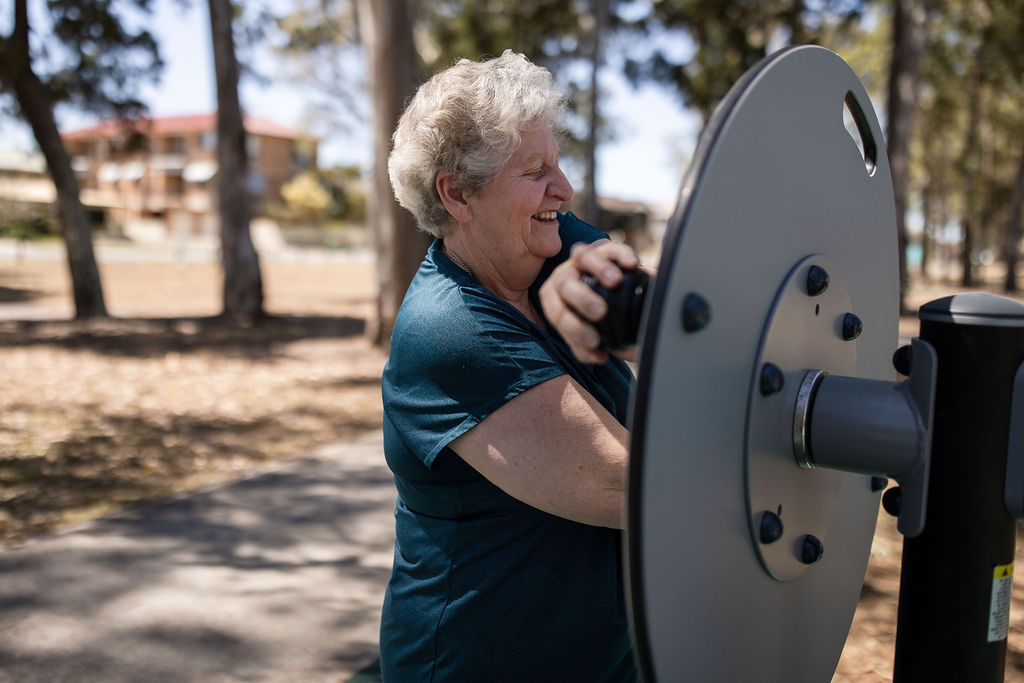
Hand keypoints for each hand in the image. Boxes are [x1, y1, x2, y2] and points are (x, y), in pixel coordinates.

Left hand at [539, 239, 639, 363]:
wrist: (625, 306)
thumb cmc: (603, 327)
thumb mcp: (593, 339)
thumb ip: (590, 347)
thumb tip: (598, 355)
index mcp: (555, 300)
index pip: (556, 312)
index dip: (573, 329)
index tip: (596, 342)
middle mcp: (565, 277)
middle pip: (564, 283)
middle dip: (581, 299)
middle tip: (600, 313)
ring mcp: (583, 261)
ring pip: (582, 256)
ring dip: (598, 269)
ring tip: (616, 282)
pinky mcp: (606, 250)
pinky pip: (611, 248)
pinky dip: (621, 255)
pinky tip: (632, 266)